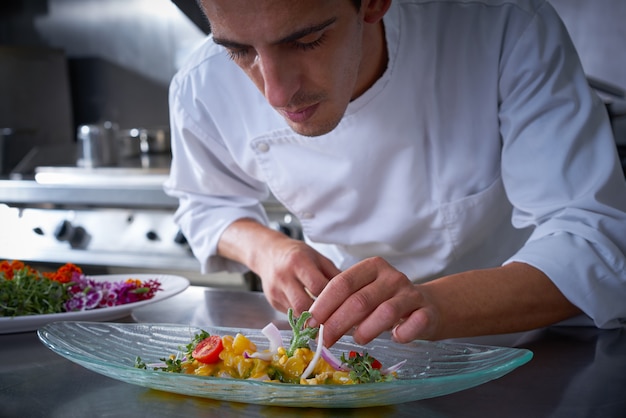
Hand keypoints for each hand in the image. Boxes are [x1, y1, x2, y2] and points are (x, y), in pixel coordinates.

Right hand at [217, 218, 340, 314]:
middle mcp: (284, 276)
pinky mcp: (272, 301)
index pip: (317, 286)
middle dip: (320, 315)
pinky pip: (290, 314)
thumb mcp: (318, 258)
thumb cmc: (297, 254)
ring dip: (311, 320)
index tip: (344, 306)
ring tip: (326, 322)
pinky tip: (312, 316)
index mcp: (298, 261)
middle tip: (335, 321)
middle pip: (303, 304)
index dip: (332, 298)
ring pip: (295, 313)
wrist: (268, 253)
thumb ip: (333, 275)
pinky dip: (302, 317)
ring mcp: (275, 291)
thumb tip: (352, 294)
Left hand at [308, 256, 437, 346]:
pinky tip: (395, 338)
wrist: (427, 306)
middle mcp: (392, 277)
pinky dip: (403, 333)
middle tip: (325, 340)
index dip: (324, 304)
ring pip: (386, 312)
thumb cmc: (386, 302)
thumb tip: (313, 325)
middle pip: (360, 300)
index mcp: (371, 267)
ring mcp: (411, 293)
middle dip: (338, 323)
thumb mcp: (363, 296)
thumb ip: (342, 305)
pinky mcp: (427, 311)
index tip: (310, 323)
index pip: (342, 283)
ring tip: (357, 340)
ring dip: (366, 330)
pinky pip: (415, 323)